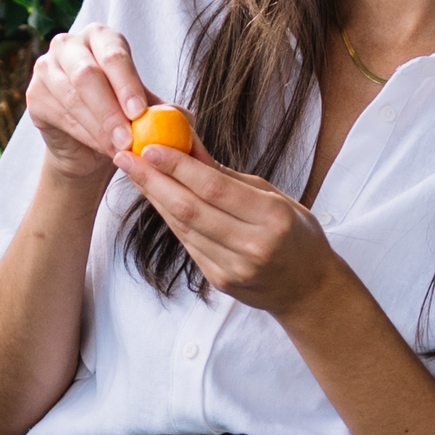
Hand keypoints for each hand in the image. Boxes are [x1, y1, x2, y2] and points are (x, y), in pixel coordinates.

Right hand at [23, 23, 157, 183]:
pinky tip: (100, 148)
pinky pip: (59, 114)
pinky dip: (83, 134)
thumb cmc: (122, 116)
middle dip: (110, 110)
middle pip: (87, 74)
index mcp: (101, 37)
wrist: (90, 144)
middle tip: (128, 139)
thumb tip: (179, 116)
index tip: (139, 112)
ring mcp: (47, 67)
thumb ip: (162, 109)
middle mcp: (70, 45)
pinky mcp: (34, 94)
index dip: (127, 84)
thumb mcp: (145, 111)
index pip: (114, 55)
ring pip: (72, 97)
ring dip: (98, 127)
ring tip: (118, 150)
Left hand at [121, 138, 352, 320]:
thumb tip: (188, 144)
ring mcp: (234, 268)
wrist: (309, 289)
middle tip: (125, 156)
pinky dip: (170, 217)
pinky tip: (156, 197)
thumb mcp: (274, 196)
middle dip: (152, 180)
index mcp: (273, 217)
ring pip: (183, 227)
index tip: (149, 146)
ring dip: (155, 197)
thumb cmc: (296, 234)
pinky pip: (188, 243)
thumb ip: (229, 176)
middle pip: (190, 209)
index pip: (214, 188)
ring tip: (133, 172)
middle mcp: (252, 246)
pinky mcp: (220, 280)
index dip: (177, 166)